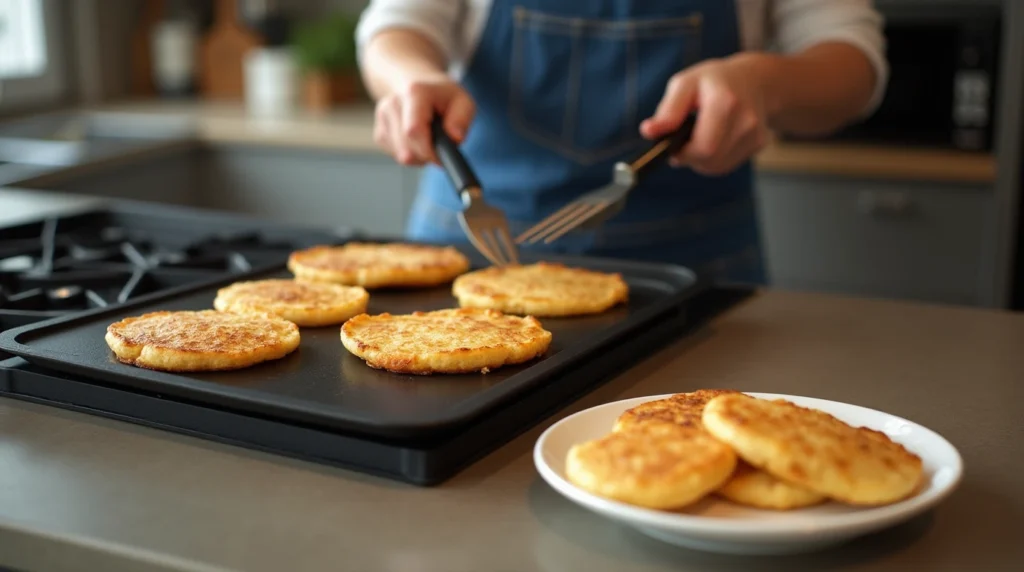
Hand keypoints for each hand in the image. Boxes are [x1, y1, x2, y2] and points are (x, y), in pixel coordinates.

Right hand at [373, 76, 475, 165]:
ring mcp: (383, 118)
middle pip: (406, 148)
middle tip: (439, 147)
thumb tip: (455, 138)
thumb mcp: (462, 100)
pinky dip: (410, 154)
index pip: (414, 130)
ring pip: (401, 155)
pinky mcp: (379, 132)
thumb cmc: (440, 95)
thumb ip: (462, 118)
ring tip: (429, 140)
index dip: (428, 150)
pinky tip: (416, 141)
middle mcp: (393, 103)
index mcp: (414, 93)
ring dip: (419, 156)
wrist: (414, 82)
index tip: (441, 156)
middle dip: (426, 155)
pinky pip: (396, 155)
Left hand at [640, 53, 774, 175]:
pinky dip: (714, 159)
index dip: (683, 153)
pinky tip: (714, 139)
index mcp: (725, 102)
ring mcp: (755, 134)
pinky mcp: (759, 144)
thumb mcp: (685, 84)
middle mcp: (745, 120)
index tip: (674, 145)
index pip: (703, 147)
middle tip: (683, 141)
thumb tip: (648, 131)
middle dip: (690, 157)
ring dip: (701, 159)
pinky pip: (727, 164)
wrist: (755, 80)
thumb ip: (667, 110)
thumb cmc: (713, 81)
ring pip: (717, 166)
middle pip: (710, 160)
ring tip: (699, 135)